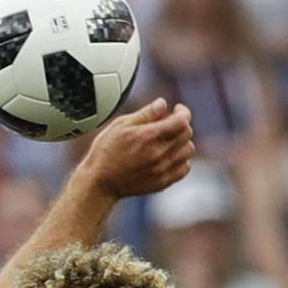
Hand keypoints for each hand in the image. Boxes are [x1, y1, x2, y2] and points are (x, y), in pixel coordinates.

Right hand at [78, 98, 195, 198]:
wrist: (100, 183)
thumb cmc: (105, 152)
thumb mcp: (120, 126)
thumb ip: (145, 113)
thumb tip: (162, 103)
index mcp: (149, 136)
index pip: (182, 120)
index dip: (182, 111)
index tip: (176, 110)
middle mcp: (159, 153)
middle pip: (187, 133)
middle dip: (180, 125)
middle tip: (168, 125)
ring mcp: (162, 169)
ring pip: (188, 150)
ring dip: (182, 142)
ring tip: (168, 141)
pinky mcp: (162, 182)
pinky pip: (184, 168)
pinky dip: (181, 160)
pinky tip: (168, 156)